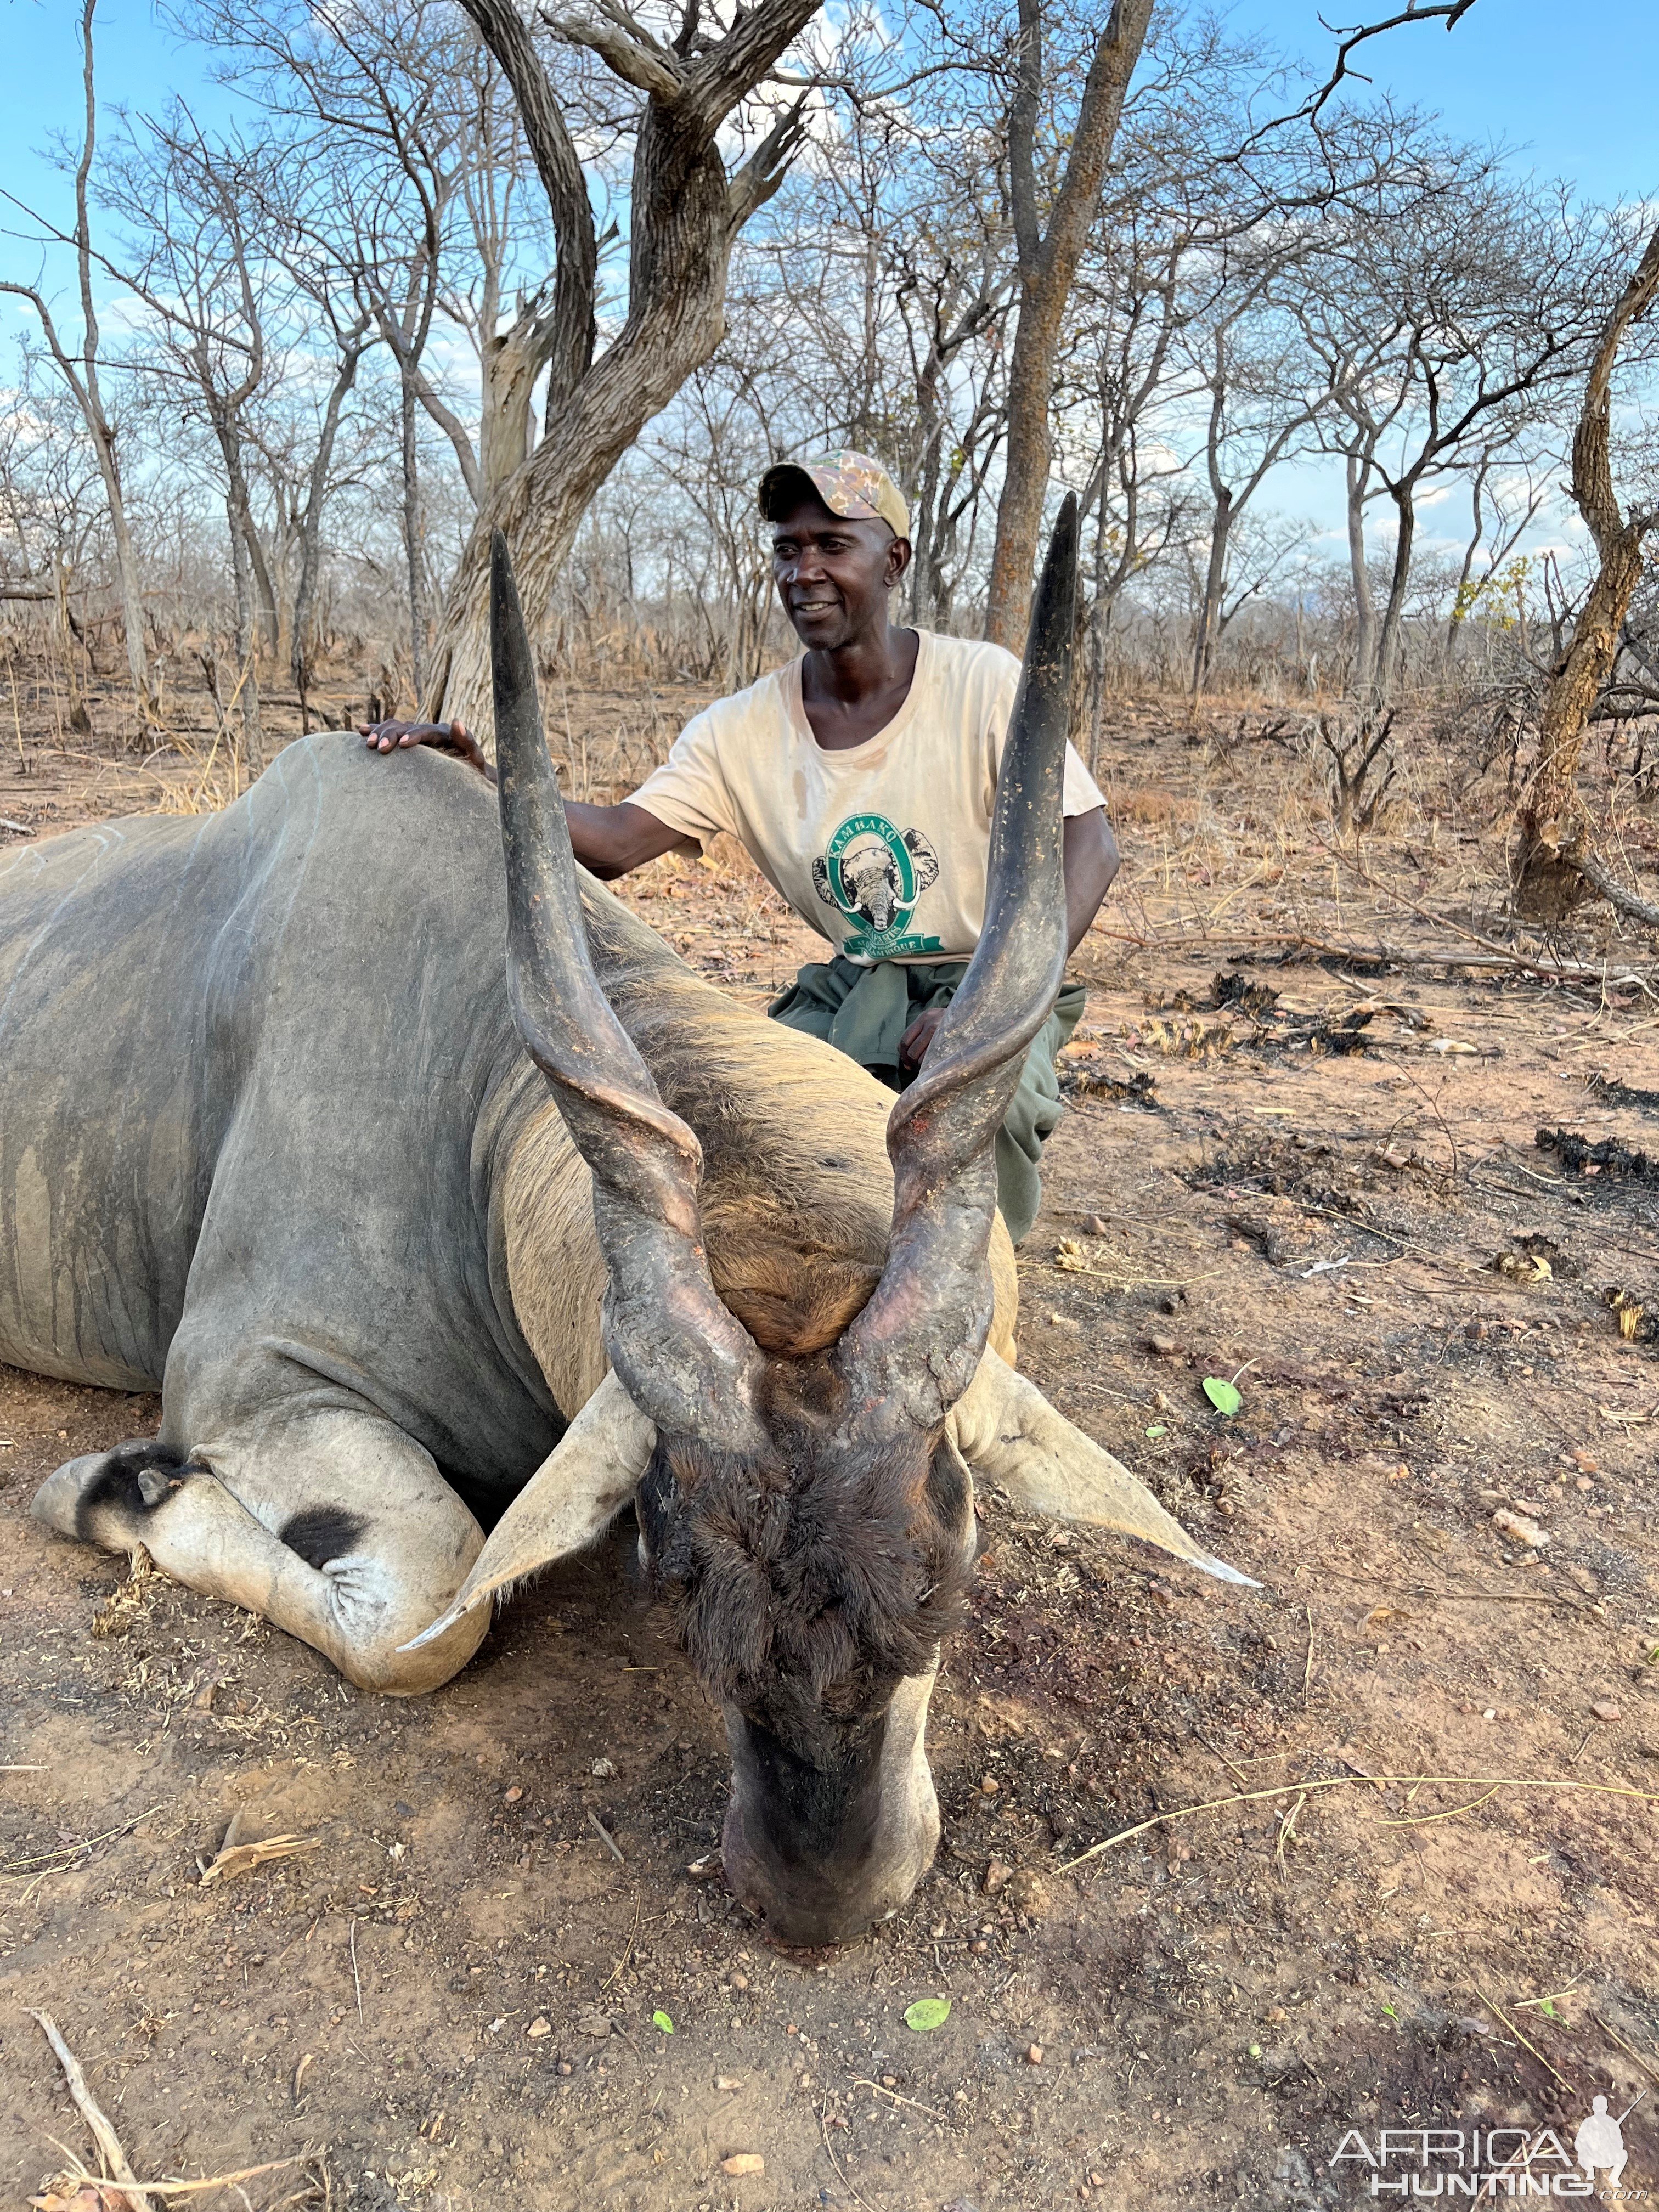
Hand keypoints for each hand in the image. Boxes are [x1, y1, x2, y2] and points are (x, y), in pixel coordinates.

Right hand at [358, 717, 494, 782]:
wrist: (470, 771)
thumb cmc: (473, 768)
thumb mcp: (475, 756)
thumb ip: (467, 740)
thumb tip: (457, 721)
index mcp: (443, 732)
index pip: (425, 730)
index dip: (413, 735)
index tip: (402, 745)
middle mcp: (428, 729)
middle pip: (405, 726)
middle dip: (390, 734)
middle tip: (377, 748)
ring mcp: (417, 734)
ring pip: (394, 726)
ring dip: (379, 732)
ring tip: (366, 743)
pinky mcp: (409, 740)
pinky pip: (390, 731)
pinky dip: (376, 729)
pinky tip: (361, 730)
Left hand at [899, 1004, 946, 1071]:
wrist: (972, 1016)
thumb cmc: (950, 1023)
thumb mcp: (932, 1021)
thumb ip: (916, 1033)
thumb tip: (902, 1053)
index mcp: (924, 1017)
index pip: (905, 1039)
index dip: (903, 1054)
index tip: (907, 1062)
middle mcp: (930, 1022)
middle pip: (912, 1050)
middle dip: (911, 1061)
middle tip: (916, 1065)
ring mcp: (940, 1031)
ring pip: (921, 1057)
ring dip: (921, 1064)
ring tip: (927, 1064)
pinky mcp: (949, 1040)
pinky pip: (933, 1058)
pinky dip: (931, 1064)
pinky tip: (935, 1063)